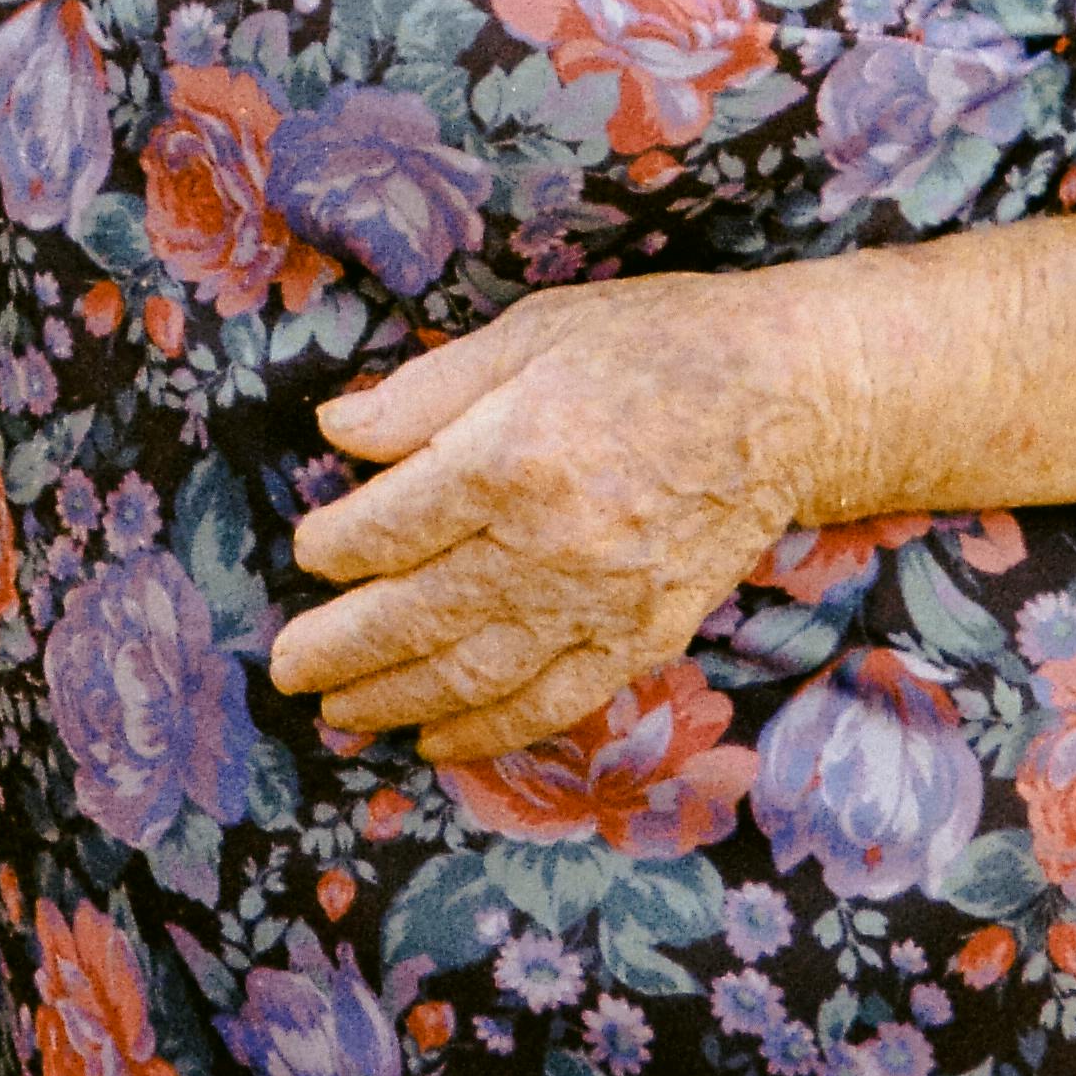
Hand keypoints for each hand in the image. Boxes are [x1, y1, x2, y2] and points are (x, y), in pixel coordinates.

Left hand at [268, 269, 842, 766]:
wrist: (788, 398)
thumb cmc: (652, 344)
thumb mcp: (530, 333)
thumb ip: (427, 391)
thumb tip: (337, 433)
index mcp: (511, 456)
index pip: (390, 526)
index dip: (335, 545)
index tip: (311, 550)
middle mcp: (548, 543)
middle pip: (415, 615)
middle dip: (339, 648)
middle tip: (287, 669)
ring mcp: (598, 603)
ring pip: (471, 673)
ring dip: (394, 701)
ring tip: (338, 714)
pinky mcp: (641, 638)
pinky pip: (549, 703)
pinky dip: (488, 732)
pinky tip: (438, 743)